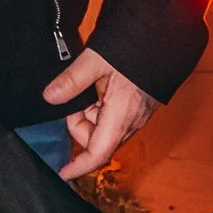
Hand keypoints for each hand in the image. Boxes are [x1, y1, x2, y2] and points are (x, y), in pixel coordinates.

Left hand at [40, 48, 156, 179]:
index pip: (97, 153)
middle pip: (96, 139)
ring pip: (103, 126)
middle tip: (75, 94)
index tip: (62, 174)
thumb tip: (49, 97)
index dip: (78, 167)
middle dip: (79, 122)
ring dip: (89, 112)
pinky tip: (100, 84)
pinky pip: (113, 116)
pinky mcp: (138, 108)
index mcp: (121, 116)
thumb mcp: (95, 61)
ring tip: (91, 82)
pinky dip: (100, 106)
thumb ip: (71, 81)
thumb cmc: (133, 49)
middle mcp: (131, 122)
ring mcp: (136, 116)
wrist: (164, 38)